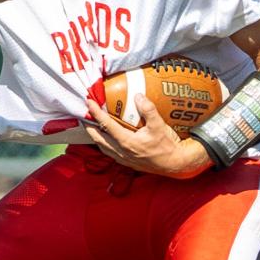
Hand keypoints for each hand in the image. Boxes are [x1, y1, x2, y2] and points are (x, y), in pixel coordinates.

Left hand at [84, 94, 210, 177]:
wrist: (175, 164)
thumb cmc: (167, 146)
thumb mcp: (160, 125)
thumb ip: (148, 110)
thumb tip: (138, 96)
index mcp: (126, 141)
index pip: (105, 124)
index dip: (95, 112)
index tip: (88, 102)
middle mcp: (121, 151)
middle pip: (97, 137)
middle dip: (89, 125)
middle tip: (84, 113)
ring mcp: (123, 158)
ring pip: (102, 146)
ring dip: (94, 135)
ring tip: (91, 125)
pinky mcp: (126, 162)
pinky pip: (109, 151)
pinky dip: (103, 143)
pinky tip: (106, 138)